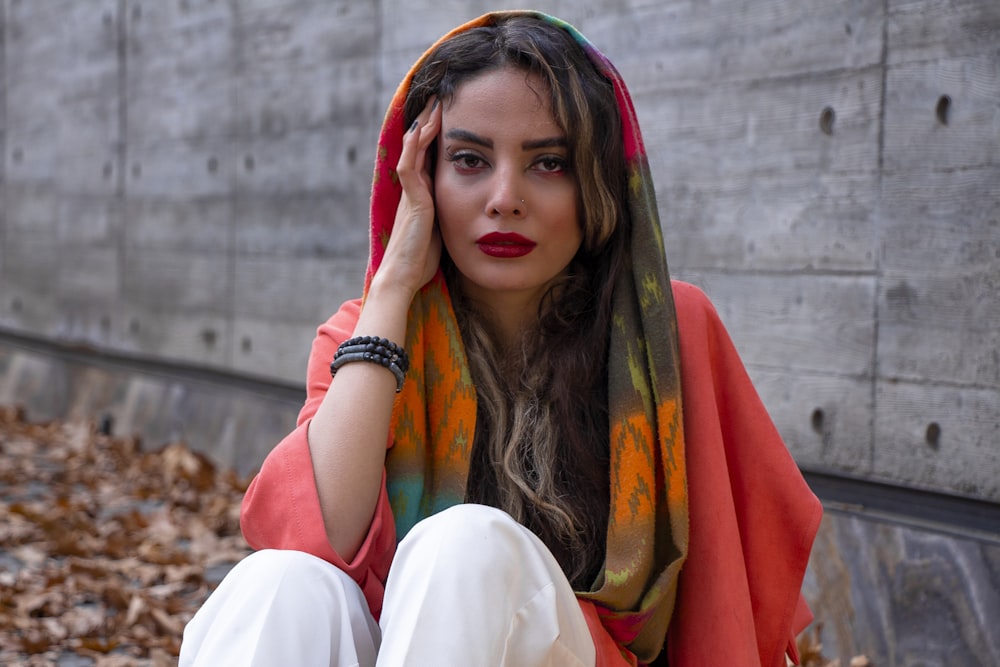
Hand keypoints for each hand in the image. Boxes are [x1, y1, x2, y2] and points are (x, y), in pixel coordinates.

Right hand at [375, 97, 442, 298]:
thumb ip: (449, 216)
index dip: (435, 138)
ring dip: (423, 126)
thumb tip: (470, 212)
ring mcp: (410, 193)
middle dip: (429, 124)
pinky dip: (413, 146)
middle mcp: (414, 190)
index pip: (427, 158)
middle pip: (419, 147)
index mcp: (422, 196)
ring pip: (413, 150)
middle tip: (439, 99)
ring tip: (433, 104)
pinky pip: (409, 166)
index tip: (447, 118)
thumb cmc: (421, 261)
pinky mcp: (412, 200)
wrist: (404, 276)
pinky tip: (420, 128)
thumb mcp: (442, 231)